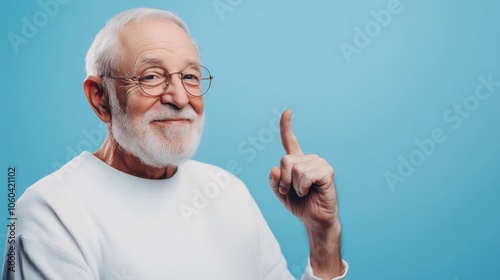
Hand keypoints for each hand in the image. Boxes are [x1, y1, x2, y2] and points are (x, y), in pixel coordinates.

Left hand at [269, 110, 338, 229]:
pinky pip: (305, 176)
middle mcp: (309, 159)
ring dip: (294, 186)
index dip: (287, 126)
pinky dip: (302, 187)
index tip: (287, 111)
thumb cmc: (299, 204)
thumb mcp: (280, 192)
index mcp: (297, 161)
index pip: (290, 140)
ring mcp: (319, 163)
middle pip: (285, 160)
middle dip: (283, 180)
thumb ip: (274, 180)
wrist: (314, 220)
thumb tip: (276, 169)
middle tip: (290, 191)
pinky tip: (310, 191)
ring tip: (302, 192)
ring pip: (295, 169)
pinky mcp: (327, 171)